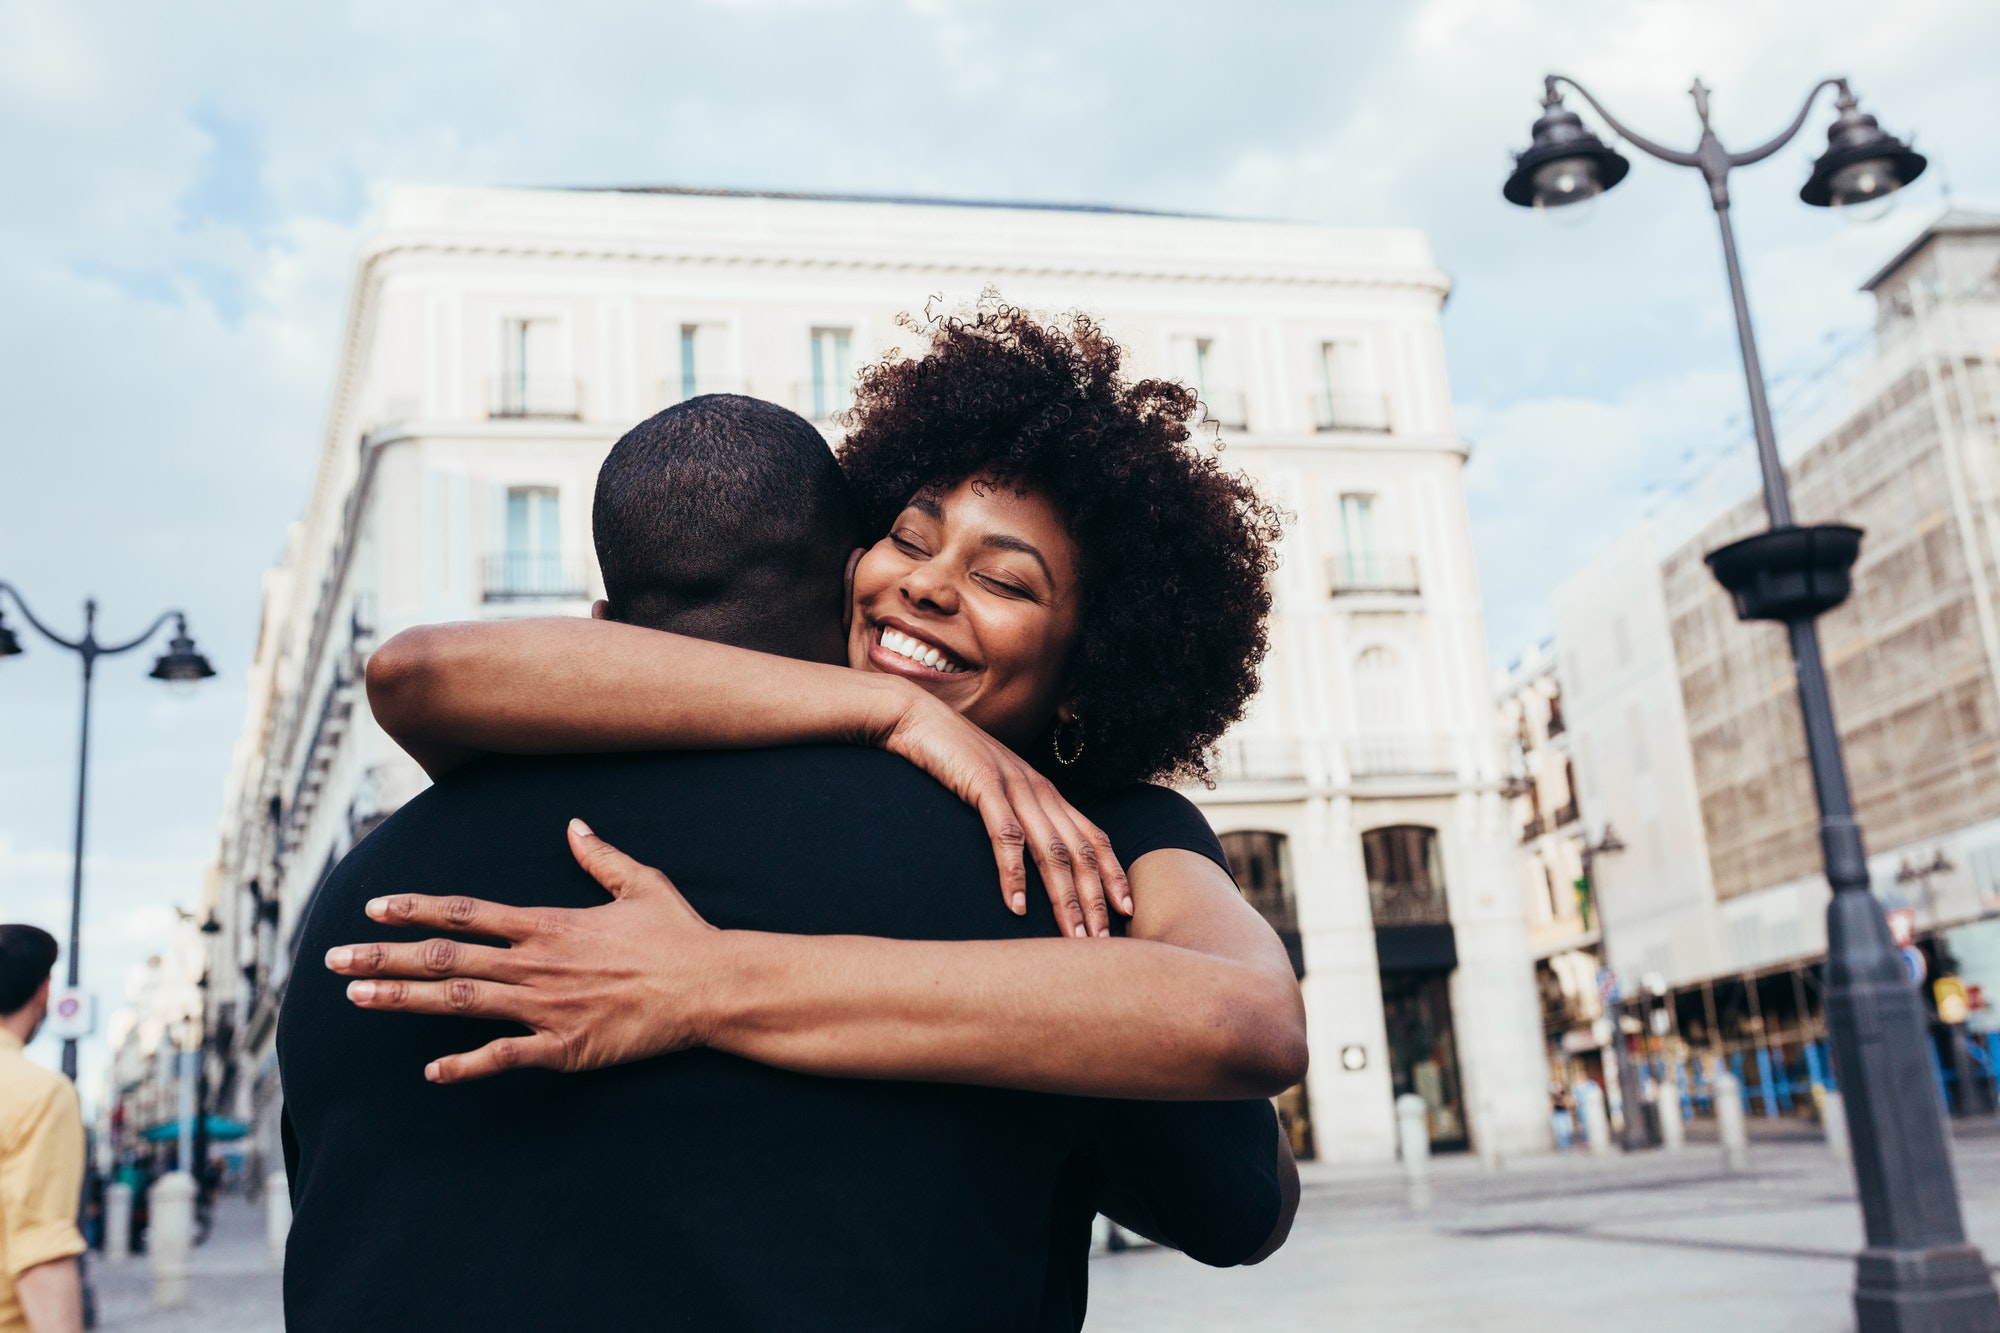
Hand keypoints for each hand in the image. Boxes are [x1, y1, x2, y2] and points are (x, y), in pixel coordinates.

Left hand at [327, 820, 721, 1082]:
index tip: (373, 908)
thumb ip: (600, 857)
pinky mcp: (567, 1047)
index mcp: (549, 923)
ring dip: (405, 1001)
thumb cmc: (680, 935)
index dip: (415, 909)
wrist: (711, 985)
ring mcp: (548, 1006)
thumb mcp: (642, 883)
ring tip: (357, 999)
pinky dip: (467, 1065)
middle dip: (385, 958)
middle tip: (333, 962)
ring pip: (461, 1001)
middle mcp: (537, 962)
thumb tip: (574, 826)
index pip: (467, 912)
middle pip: (446, 957)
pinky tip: (432, 1071)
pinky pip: (506, 1057)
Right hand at [879, 690, 1129, 937]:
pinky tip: (1017, 906)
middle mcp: (1039, 790)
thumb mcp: (995, 791)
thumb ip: (1017, 817)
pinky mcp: (983, 785)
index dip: (1113, 874)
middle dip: (1094, 900)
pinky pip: (1005, 835)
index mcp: (1046, 793)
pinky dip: (1013, 873)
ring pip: (1051, 849)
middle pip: (1079, 852)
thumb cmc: (954, 761)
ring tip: (1073, 935)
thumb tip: (1030, 858)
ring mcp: (1014, 787)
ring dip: (1064, 896)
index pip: (1093, 837)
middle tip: (1101, 942)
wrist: (917, 719)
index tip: (1128, 912)